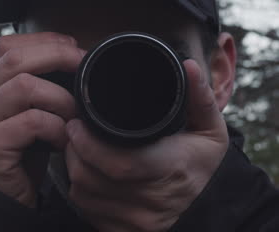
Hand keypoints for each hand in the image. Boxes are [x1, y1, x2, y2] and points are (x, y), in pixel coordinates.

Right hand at [0, 32, 83, 206]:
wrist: (3, 197)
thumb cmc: (23, 152)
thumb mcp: (28, 112)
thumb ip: (38, 86)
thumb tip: (74, 60)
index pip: (7, 46)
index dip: (43, 41)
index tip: (73, 48)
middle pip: (15, 58)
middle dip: (57, 56)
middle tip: (83, 68)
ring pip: (24, 86)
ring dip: (61, 98)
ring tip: (74, 115)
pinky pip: (32, 121)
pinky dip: (57, 127)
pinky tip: (62, 140)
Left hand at [65, 59, 228, 230]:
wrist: (207, 205)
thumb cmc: (201, 164)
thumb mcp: (209, 130)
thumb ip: (199, 98)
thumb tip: (188, 67)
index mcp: (170, 172)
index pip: (120, 164)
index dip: (89, 144)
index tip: (76, 124)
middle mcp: (151, 204)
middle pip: (91, 179)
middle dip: (74, 151)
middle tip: (73, 131)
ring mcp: (135, 222)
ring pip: (83, 195)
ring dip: (74, 169)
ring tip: (79, 148)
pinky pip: (86, 210)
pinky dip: (80, 190)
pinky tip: (87, 173)